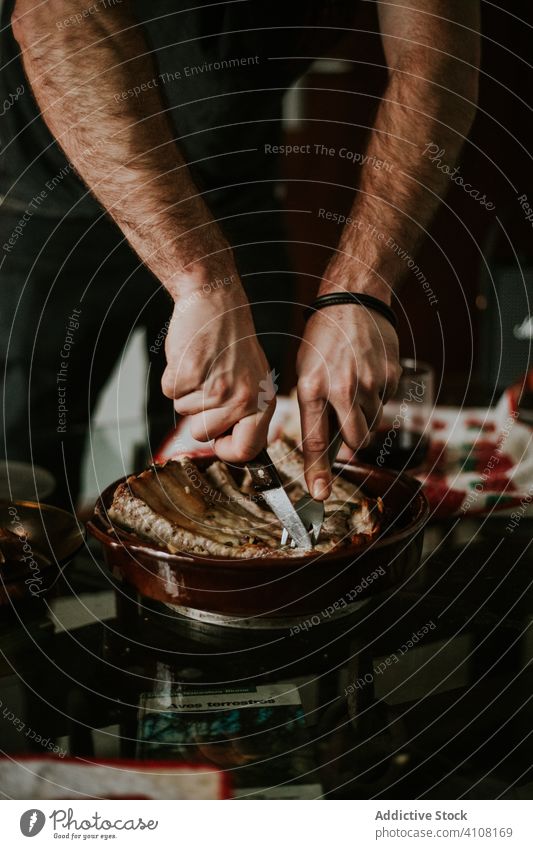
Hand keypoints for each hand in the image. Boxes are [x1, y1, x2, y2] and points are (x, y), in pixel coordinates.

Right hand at [161, 276, 275, 462]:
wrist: (215, 302)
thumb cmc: (231, 342)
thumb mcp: (252, 379)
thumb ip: (246, 413)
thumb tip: (231, 447)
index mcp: (262, 402)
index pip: (246, 450)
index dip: (226, 450)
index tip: (217, 441)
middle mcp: (243, 399)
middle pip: (203, 435)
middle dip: (197, 415)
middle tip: (208, 383)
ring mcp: (216, 388)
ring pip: (183, 413)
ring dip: (186, 392)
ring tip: (203, 366)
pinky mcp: (189, 375)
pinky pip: (169, 394)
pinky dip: (172, 378)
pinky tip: (190, 358)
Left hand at [296, 305, 400, 499]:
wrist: (353, 302)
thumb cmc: (322, 339)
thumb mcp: (305, 372)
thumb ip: (313, 408)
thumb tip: (324, 446)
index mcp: (312, 388)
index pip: (316, 441)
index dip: (318, 472)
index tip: (319, 494)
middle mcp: (341, 389)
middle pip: (355, 441)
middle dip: (352, 439)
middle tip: (345, 419)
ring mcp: (370, 383)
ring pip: (372, 423)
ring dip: (365, 415)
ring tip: (353, 386)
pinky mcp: (391, 376)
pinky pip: (387, 403)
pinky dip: (378, 396)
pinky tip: (367, 373)